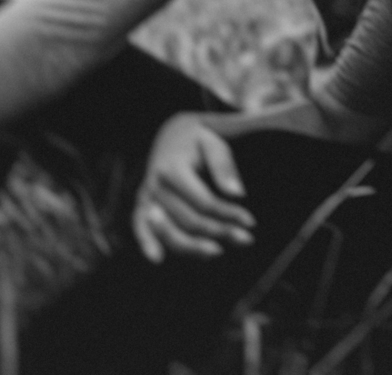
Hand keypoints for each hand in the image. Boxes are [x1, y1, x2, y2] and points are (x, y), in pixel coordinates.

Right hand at [132, 113, 255, 263]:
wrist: (172, 133)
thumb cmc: (198, 138)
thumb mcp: (213, 141)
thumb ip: (224, 166)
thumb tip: (238, 194)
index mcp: (173, 168)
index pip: (204, 202)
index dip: (228, 214)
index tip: (251, 222)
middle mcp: (156, 184)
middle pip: (189, 220)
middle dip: (219, 232)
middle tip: (248, 240)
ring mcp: (147, 196)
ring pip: (169, 231)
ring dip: (194, 247)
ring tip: (219, 252)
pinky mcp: (142, 204)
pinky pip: (139, 227)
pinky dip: (146, 242)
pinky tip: (158, 259)